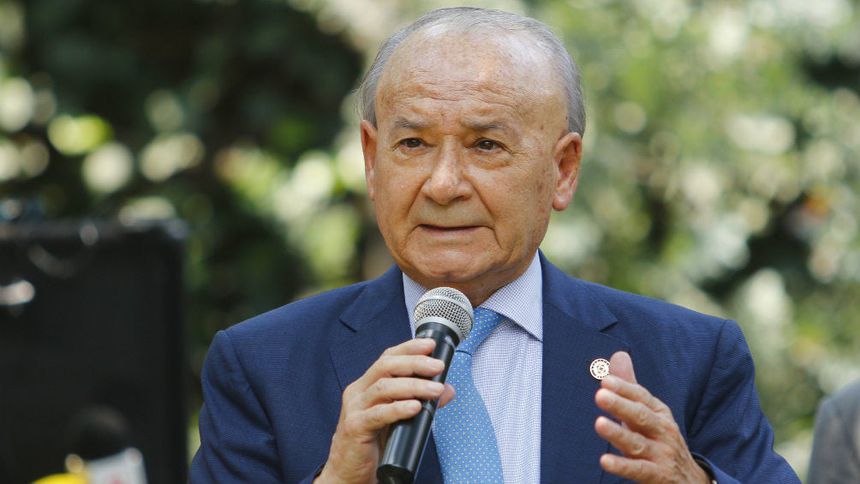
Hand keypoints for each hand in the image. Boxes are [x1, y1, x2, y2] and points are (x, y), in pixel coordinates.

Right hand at [316, 338, 454, 483]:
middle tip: (438, 366)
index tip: (430, 345)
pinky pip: (378, 414)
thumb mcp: (398, 418)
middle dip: (414, 363)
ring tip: (435, 389)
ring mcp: (355, 409)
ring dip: (413, 386)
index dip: (408, 348)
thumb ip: (420, 400)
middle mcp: (358, 392)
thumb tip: (447, 389)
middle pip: (385, 367)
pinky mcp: (355, 428)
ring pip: (383, 388)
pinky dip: (398, 409)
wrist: (348, 472)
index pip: (387, 358)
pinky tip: (415, 407)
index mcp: (367, 385)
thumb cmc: (371, 443)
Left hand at [594, 351, 709, 483]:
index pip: (641, 397)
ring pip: (638, 443)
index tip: (605, 380)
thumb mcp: (648, 413)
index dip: (624, 389)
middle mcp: (663, 431)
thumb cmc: (660, 441)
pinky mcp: (658, 476)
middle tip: (600, 395)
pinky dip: (622, 466)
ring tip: (599, 424)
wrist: (691, 481)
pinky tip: (605, 460)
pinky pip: (639, 470)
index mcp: (660, 413)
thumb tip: (618, 354)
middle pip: (641, 416)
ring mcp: (662, 454)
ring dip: (618, 434)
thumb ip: (630, 386)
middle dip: (621, 406)